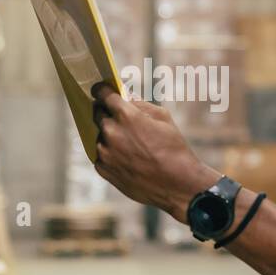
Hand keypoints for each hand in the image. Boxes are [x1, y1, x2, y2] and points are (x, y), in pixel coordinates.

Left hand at [90, 83, 219, 222]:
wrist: (177, 184)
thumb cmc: (174, 148)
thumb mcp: (163, 117)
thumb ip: (140, 104)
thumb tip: (126, 98)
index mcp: (125, 115)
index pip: (102, 93)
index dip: (102, 90)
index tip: (101, 91)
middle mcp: (111, 132)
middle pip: (98, 114)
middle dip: (107, 113)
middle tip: (119, 118)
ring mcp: (105, 152)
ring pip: (99, 136)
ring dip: (109, 136)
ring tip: (129, 144)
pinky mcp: (104, 170)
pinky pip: (100, 155)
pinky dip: (110, 154)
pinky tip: (127, 158)